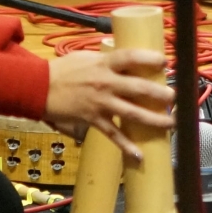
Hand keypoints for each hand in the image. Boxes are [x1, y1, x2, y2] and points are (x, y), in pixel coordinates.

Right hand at [43, 47, 172, 162]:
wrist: (37, 88)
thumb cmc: (62, 70)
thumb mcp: (86, 57)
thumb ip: (107, 60)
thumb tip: (126, 60)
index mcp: (104, 64)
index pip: (130, 57)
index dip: (150, 58)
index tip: (166, 61)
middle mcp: (105, 83)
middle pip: (138, 88)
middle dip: (159, 93)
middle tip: (174, 97)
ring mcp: (100, 104)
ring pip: (132, 113)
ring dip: (153, 119)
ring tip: (170, 123)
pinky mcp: (93, 120)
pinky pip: (113, 135)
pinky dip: (126, 146)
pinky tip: (139, 155)